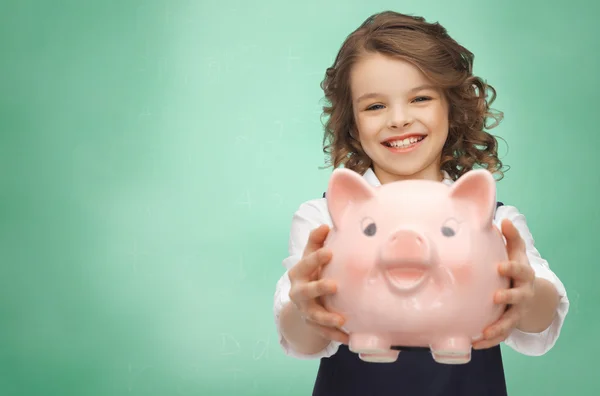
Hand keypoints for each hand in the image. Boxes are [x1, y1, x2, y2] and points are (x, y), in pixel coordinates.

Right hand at [288, 224, 348, 343]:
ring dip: (327, 318)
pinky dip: (335, 335)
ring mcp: (305, 310)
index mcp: (298, 273)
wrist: (301, 300)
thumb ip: (316, 242)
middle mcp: (298, 293)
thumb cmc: (311, 272)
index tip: (330, 252)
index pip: (306, 264)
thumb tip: (326, 225)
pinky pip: (323, 332)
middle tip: (335, 285)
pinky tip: (348, 338)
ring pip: (314, 316)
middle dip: (319, 288)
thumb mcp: (311, 257)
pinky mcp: (312, 325)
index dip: (316, 258)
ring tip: (342, 319)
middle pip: (307, 291)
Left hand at [473, 219, 535, 349]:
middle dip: (508, 298)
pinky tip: (474, 343)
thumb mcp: (516, 251)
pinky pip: (500, 335)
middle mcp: (522, 294)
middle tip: (495, 297)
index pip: (519, 271)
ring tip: (485, 332)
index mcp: (523, 275)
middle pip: (517, 298)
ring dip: (498, 327)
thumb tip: (503, 219)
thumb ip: (511, 237)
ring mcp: (517, 311)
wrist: (528, 293)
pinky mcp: (509, 323)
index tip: (500, 267)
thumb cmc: (515, 267)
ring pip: (509, 321)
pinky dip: (488, 341)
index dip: (511, 269)